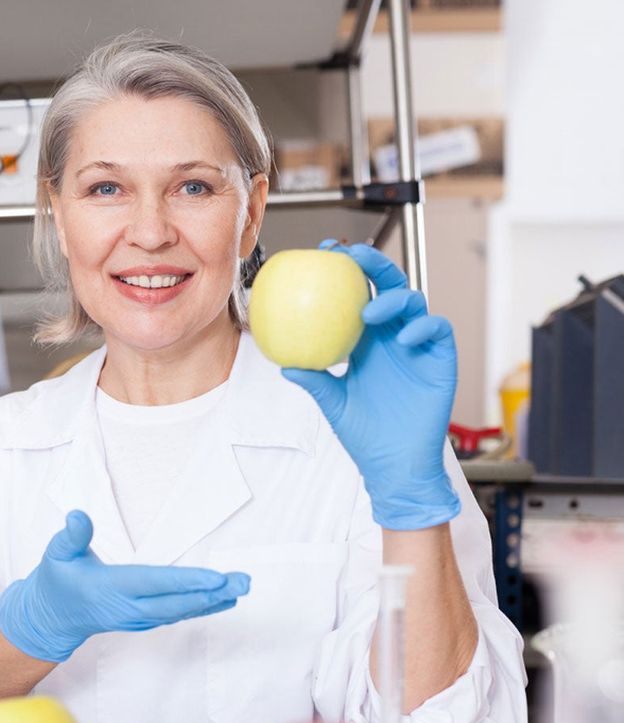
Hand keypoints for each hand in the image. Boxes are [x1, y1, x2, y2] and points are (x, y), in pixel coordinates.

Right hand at [0, 511, 250, 662]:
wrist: (52, 617)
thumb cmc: (57, 580)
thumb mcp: (56, 553)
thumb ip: (71, 536)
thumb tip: (78, 515)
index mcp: (110, 589)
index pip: (154, 584)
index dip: (185, 582)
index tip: (215, 579)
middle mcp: (128, 608)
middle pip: (176, 603)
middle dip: (211, 593)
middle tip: (243, 582)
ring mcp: (138, 618)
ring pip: (180, 610)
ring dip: (213, 600)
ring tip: (242, 587)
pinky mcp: (144, 620)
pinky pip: (177, 614)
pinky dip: (201, 607)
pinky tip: (224, 599)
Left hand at [282, 241, 459, 530]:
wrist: (394, 463)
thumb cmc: (364, 434)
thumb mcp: (333, 403)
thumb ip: (315, 380)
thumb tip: (286, 364)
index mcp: (364, 341)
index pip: (355, 296)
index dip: (343, 272)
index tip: (322, 254)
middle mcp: (391, 336)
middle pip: (387, 287)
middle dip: (373, 264)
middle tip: (352, 255)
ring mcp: (417, 345)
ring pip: (414, 302)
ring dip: (393, 298)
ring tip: (369, 311)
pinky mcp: (440, 358)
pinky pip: (437, 330)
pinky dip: (423, 326)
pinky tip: (405, 335)